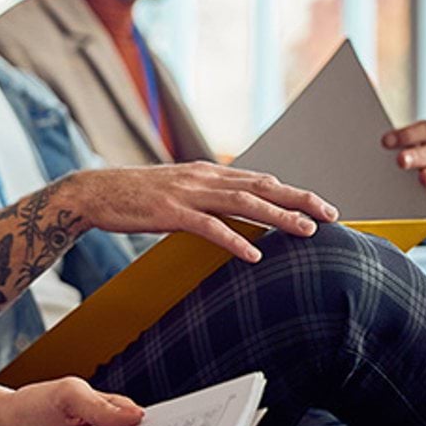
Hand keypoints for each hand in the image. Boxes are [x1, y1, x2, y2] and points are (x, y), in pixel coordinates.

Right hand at [65, 162, 339, 262]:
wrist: (93, 192)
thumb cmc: (133, 196)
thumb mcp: (175, 190)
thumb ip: (204, 198)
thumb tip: (233, 210)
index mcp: (205, 172)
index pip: (259, 180)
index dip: (293, 191)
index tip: (321, 205)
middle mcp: (201, 178)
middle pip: (260, 187)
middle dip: (299, 200)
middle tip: (332, 215)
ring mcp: (185, 193)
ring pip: (242, 203)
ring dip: (278, 216)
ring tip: (306, 230)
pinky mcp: (168, 211)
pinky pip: (208, 226)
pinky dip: (234, 239)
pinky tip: (254, 253)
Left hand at [382, 120, 425, 203]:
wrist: (389, 169)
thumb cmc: (385, 150)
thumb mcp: (383, 143)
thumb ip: (378, 141)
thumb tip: (362, 142)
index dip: (410, 135)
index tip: (386, 141)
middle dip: (418, 156)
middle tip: (401, 161)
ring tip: (421, 179)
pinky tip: (415, 197)